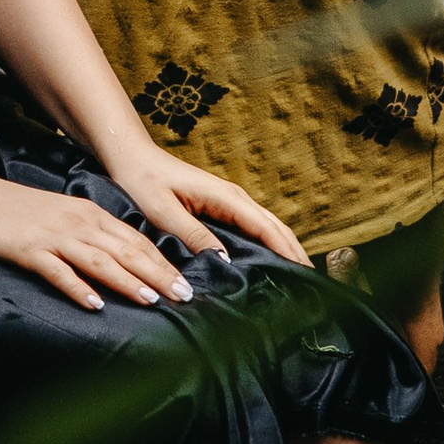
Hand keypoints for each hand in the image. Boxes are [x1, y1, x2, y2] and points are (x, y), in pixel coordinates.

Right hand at [0, 172, 201, 316]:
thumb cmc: (13, 210)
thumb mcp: (59, 215)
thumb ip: (87, 234)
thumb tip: (117, 260)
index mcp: (88, 212)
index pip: (134, 239)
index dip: (162, 261)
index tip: (185, 282)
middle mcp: (76, 222)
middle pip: (126, 250)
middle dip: (158, 274)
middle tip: (184, 296)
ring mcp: (53, 235)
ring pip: (100, 260)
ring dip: (128, 281)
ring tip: (151, 300)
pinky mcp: (28, 249)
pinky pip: (59, 271)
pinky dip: (79, 288)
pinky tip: (95, 304)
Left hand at [105, 145, 308, 269]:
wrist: (131, 157)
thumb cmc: (143, 182)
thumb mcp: (164, 212)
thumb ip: (193, 235)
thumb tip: (224, 260)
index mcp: (226, 197)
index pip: (267, 228)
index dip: (288, 252)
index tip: (305, 275)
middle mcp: (235, 197)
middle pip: (276, 228)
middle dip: (296, 253)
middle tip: (312, 285)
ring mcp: (231, 201)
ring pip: (268, 226)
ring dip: (286, 249)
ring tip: (299, 279)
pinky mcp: (223, 206)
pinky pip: (254, 227)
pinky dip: (270, 243)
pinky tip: (272, 262)